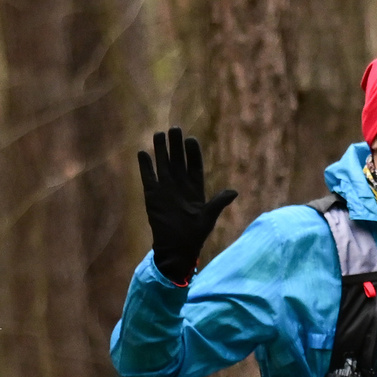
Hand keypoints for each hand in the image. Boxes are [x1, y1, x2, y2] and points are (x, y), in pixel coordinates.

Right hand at [137, 127, 238, 284]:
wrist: (177, 249)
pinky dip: (145, 166)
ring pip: (163, 164)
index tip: (190, 139)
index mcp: (195, 188)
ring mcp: (165, 189)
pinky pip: (148, 177)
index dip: (192, 152)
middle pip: (178, 160)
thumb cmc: (195, 235)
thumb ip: (218, 203)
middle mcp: (180, 185)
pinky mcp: (152, 196)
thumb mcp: (208, 218)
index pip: (194, 165)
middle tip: (175, 128)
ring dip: (160, 150)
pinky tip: (143, 152)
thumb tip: (234, 192)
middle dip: (176, 145)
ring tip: (159, 134)